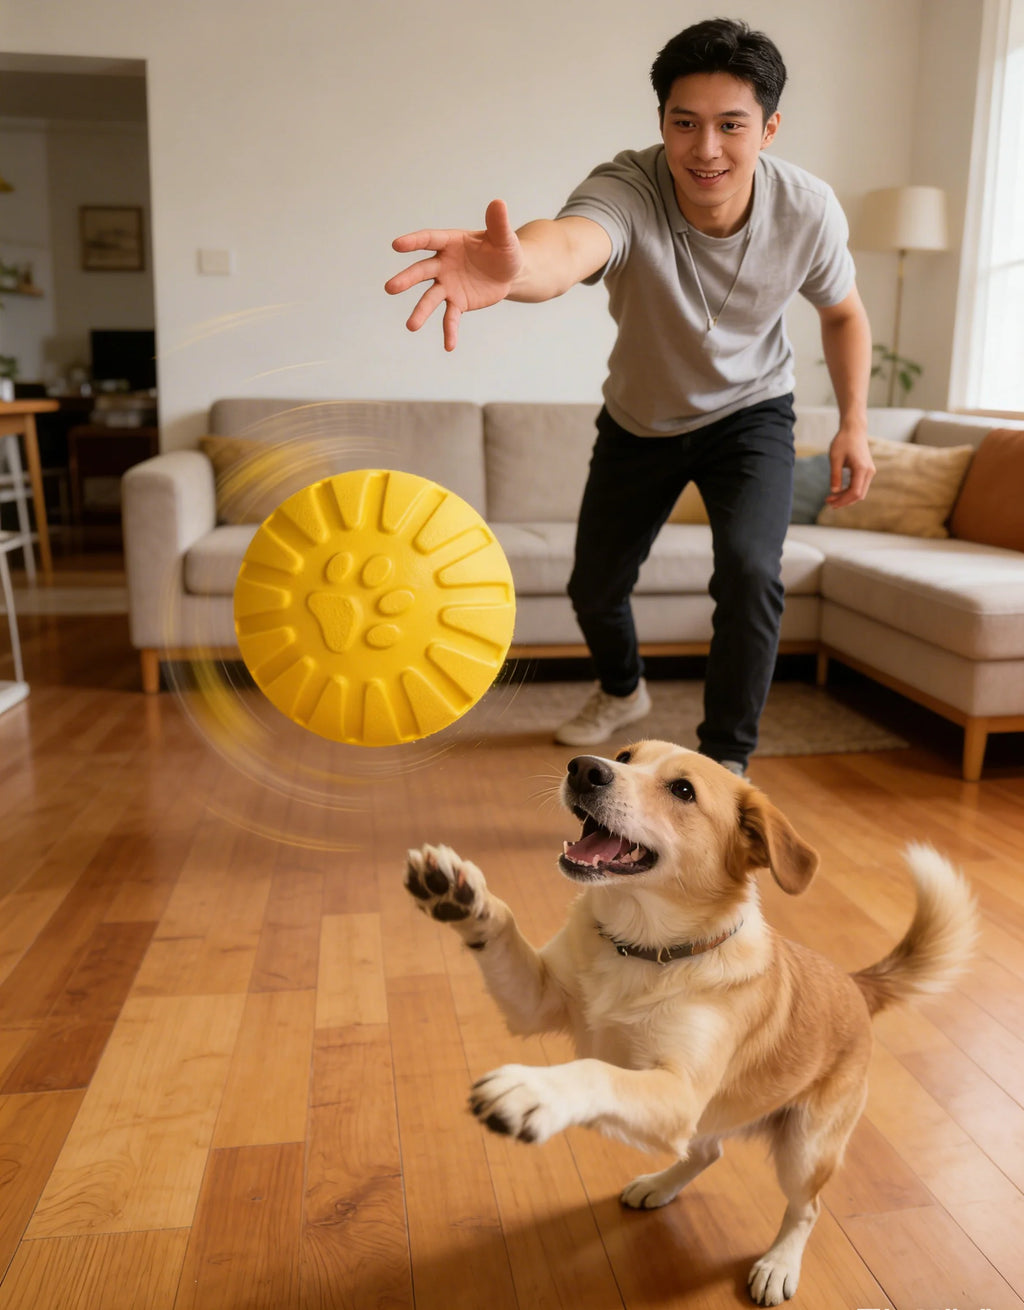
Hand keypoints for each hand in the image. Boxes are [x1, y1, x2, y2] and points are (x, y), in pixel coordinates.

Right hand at [385, 199, 522, 351]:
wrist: (509, 272)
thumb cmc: (504, 250)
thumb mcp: (504, 238)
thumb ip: (499, 223)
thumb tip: (499, 202)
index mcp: (451, 242)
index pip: (429, 240)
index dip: (413, 242)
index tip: (396, 245)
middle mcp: (443, 264)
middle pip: (422, 271)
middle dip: (407, 279)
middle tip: (390, 289)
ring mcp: (448, 284)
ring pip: (430, 298)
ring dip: (420, 311)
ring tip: (411, 326)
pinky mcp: (457, 302)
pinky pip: (450, 318)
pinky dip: (449, 331)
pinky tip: (449, 346)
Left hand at [825, 427, 874, 507]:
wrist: (854, 429)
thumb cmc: (843, 441)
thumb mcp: (835, 458)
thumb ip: (835, 475)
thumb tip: (834, 491)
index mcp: (862, 469)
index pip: (855, 492)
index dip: (842, 500)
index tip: (830, 502)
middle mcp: (869, 472)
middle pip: (859, 495)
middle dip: (844, 501)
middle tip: (828, 502)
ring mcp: (870, 471)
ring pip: (860, 492)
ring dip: (846, 497)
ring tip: (831, 498)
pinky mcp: (867, 470)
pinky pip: (860, 485)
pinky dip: (849, 491)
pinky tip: (838, 492)